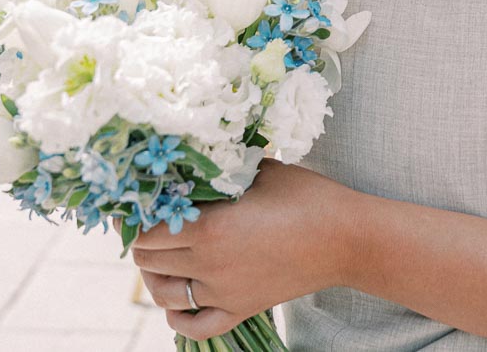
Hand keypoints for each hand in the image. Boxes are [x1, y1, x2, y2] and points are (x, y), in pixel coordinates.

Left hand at [131, 163, 358, 340]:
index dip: (137, 215)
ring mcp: (224, 293)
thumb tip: (194, 161)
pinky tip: (176, 303)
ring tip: (160, 257)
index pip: (147, 230)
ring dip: (154, 275)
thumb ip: (222, 169)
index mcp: (210, 228)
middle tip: (151, 222)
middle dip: (143, 240)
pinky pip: (196, 326)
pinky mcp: (242, 309)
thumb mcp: (262, 170)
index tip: (141, 202)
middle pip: (149, 259)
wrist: (348, 238)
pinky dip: (178, 318)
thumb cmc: (308, 196)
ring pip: (164, 294)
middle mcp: (210, 265)